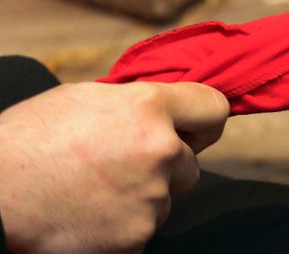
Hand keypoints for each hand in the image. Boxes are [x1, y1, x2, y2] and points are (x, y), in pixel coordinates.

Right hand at [0, 81, 228, 253]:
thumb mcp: (83, 100)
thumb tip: (164, 112)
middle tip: (117, 167)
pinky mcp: (134, 238)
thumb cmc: (25, 142)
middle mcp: (159, 151)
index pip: (214, 109)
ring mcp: (150, 198)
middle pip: (189, 163)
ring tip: (90, 192)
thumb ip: (135, 105)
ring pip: (164, 200)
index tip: (192, 131)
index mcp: (148, 108)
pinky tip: (86, 217)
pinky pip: (142, 231)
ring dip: (139, 198)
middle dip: (163, 167)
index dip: (201, 122)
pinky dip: (120, 229)